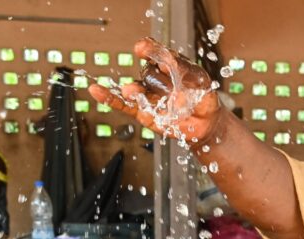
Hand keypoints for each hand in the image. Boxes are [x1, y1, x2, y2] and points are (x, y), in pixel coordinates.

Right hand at [88, 37, 221, 142]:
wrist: (206, 125)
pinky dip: (110, 99)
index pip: (157, 54)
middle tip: (169, 81)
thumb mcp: (201, 81)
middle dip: (155, 77)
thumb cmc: (204, 99)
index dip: (150, 50)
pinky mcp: (143, 113)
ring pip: (136, 89)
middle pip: (148, 72)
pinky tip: (96, 91)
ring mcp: (148, 95)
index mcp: (170, 66)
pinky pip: (124, 105)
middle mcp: (156, 79)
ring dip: (132, 89)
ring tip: (130, 90)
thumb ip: (185, 71)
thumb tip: (168, 62)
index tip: (142, 48)